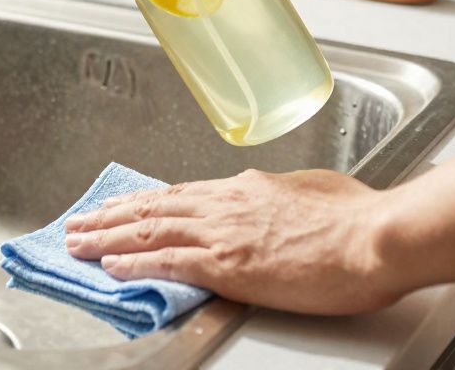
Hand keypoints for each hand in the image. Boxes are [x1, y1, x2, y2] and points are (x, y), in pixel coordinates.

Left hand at [62, 168, 406, 314]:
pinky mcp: (228, 265)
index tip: (120, 206)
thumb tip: (278, 197)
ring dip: (107, 238)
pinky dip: (134, 264)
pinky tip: (110, 266)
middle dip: (111, 217)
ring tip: (78, 243)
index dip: (144, 202)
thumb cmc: (360, 218)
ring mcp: (224, 234)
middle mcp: (226, 205)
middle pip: (154, 210)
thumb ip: (284, 194)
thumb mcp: (314, 190)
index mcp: (246, 188)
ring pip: (150, 232)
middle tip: (80, 222)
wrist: (377, 238)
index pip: (180, 195)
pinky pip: (168, 263)